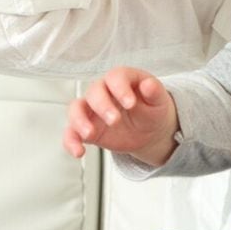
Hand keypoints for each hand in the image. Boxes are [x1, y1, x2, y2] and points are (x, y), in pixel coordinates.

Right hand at [63, 66, 178, 166]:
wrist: (149, 130)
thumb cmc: (153, 109)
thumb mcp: (159, 101)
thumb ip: (154, 92)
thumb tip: (149, 84)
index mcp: (122, 79)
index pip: (115, 77)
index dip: (120, 88)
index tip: (130, 103)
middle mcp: (104, 91)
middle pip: (94, 91)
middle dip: (102, 106)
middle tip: (114, 120)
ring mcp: (92, 109)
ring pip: (76, 108)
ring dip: (79, 120)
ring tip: (90, 134)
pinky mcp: (86, 128)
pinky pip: (71, 132)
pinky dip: (71, 141)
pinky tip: (79, 152)